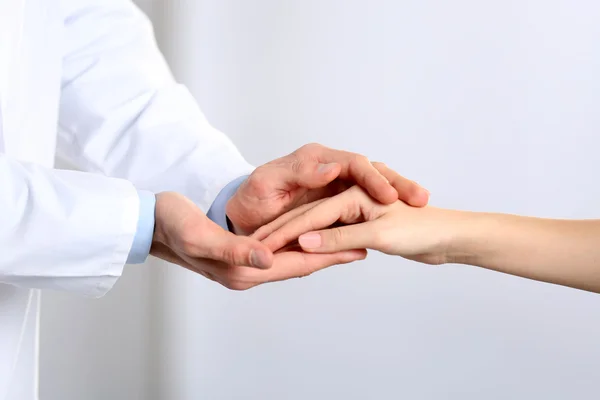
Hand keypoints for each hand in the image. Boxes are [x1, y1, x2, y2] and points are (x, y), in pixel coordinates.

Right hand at [150, 192, 365, 289]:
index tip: (359, 247)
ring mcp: (245, 264)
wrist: (151, 223)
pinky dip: (299, 244)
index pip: (295, 263)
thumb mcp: (201, 236)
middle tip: (365, 244)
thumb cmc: (173, 224)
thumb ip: (236, 249)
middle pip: (300, 263)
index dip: (328, 254)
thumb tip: (269, 257)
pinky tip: (311, 236)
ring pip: (292, 258)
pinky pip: (279, 251)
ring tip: (346, 240)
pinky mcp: (241, 254)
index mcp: (242, 270)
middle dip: (332, 254)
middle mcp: (247, 271)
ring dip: (318, 249)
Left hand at [226, 143, 429, 234]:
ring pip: (375, 186)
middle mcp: (331, 169)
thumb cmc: (251, 199)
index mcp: (316, 159)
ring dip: (398, 193)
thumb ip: (299, 173)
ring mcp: (337, 187)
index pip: (354, 163)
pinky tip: (404, 216)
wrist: (244, 217)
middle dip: (398, 183)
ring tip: (421, 203)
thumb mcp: (268, 183)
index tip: (390, 196)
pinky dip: (385, 207)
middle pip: (372, 171)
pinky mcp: (339, 205)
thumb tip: (333, 166)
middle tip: (420, 199)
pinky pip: (366, 205)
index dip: (373, 178)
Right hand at [253, 186, 461, 264]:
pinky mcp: (362, 222)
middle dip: (285, 229)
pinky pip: (332, 230)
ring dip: (298, 234)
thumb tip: (303, 242)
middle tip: (261, 245)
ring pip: (318, 221)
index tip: (264, 247)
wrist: (450, 238)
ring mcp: (355, 208)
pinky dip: (317, 240)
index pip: (311, 215)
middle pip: (310, 214)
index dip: (286, 232)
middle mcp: (351, 195)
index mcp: (353, 192)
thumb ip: (338, 237)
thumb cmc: (421, 232)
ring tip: (275, 248)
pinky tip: (305, 249)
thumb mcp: (376, 235)